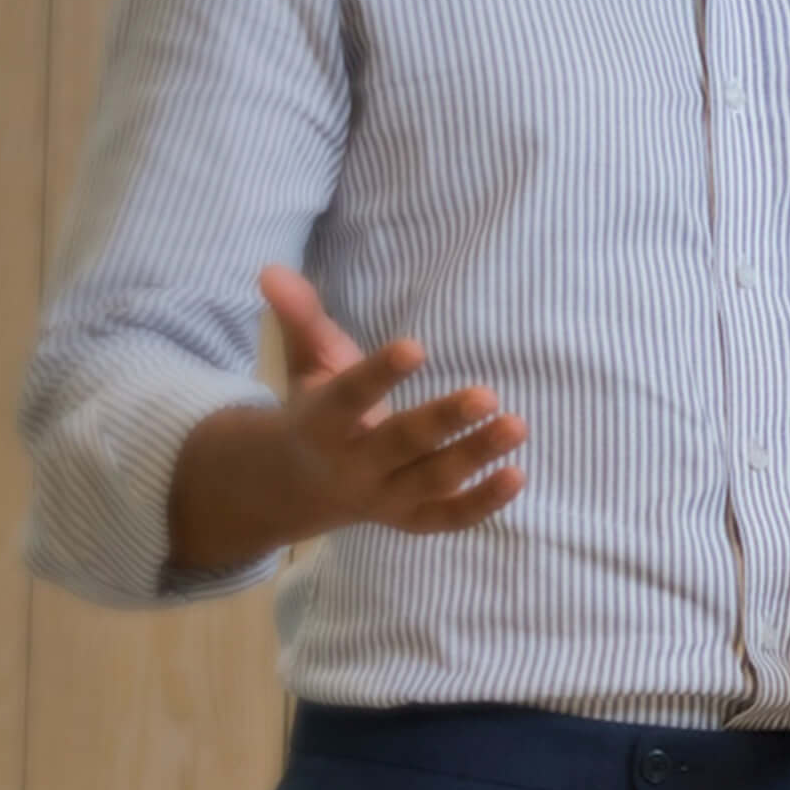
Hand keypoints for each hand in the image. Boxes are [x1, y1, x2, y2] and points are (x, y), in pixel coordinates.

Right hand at [257, 267, 526, 537]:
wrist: (294, 488)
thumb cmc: (314, 412)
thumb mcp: (304, 364)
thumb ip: (300, 318)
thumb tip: (272, 271)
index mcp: (321, 425)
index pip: (349, 398)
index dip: (380, 374)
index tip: (416, 346)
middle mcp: (352, 466)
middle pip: (400, 445)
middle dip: (443, 421)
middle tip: (488, 395)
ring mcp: (384, 498)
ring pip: (431, 481)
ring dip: (475, 456)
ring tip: (516, 425)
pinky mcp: (410, 518)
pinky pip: (448, 517)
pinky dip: (483, 502)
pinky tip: (517, 473)